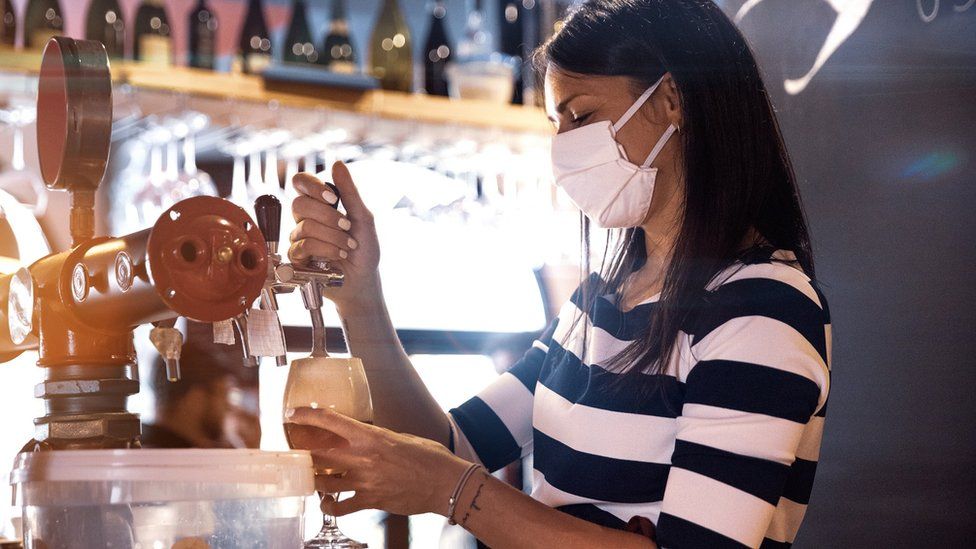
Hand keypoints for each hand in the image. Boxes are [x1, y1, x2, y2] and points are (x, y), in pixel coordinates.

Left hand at [284, 407, 470, 517]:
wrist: (445, 483)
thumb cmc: (429, 458)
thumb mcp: (402, 438)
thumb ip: (379, 439)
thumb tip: (367, 439)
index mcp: (371, 436)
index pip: (330, 421)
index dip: (307, 415)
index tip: (293, 413)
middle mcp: (363, 457)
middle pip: (317, 453)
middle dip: (302, 451)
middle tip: (295, 451)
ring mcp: (364, 480)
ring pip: (322, 482)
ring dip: (313, 480)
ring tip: (310, 477)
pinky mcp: (370, 500)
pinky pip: (340, 506)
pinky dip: (329, 506)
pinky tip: (327, 503)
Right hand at [289, 162, 381, 309]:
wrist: (363, 279)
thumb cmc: (364, 249)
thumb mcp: (363, 217)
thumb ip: (350, 192)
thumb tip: (337, 164)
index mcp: (319, 203)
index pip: (301, 182)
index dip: (311, 186)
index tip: (332, 197)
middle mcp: (306, 218)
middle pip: (299, 204)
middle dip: (328, 216)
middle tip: (347, 227)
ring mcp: (299, 237)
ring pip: (305, 227)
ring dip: (333, 237)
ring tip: (348, 246)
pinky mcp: (296, 257)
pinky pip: (304, 246)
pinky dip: (327, 249)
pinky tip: (339, 255)